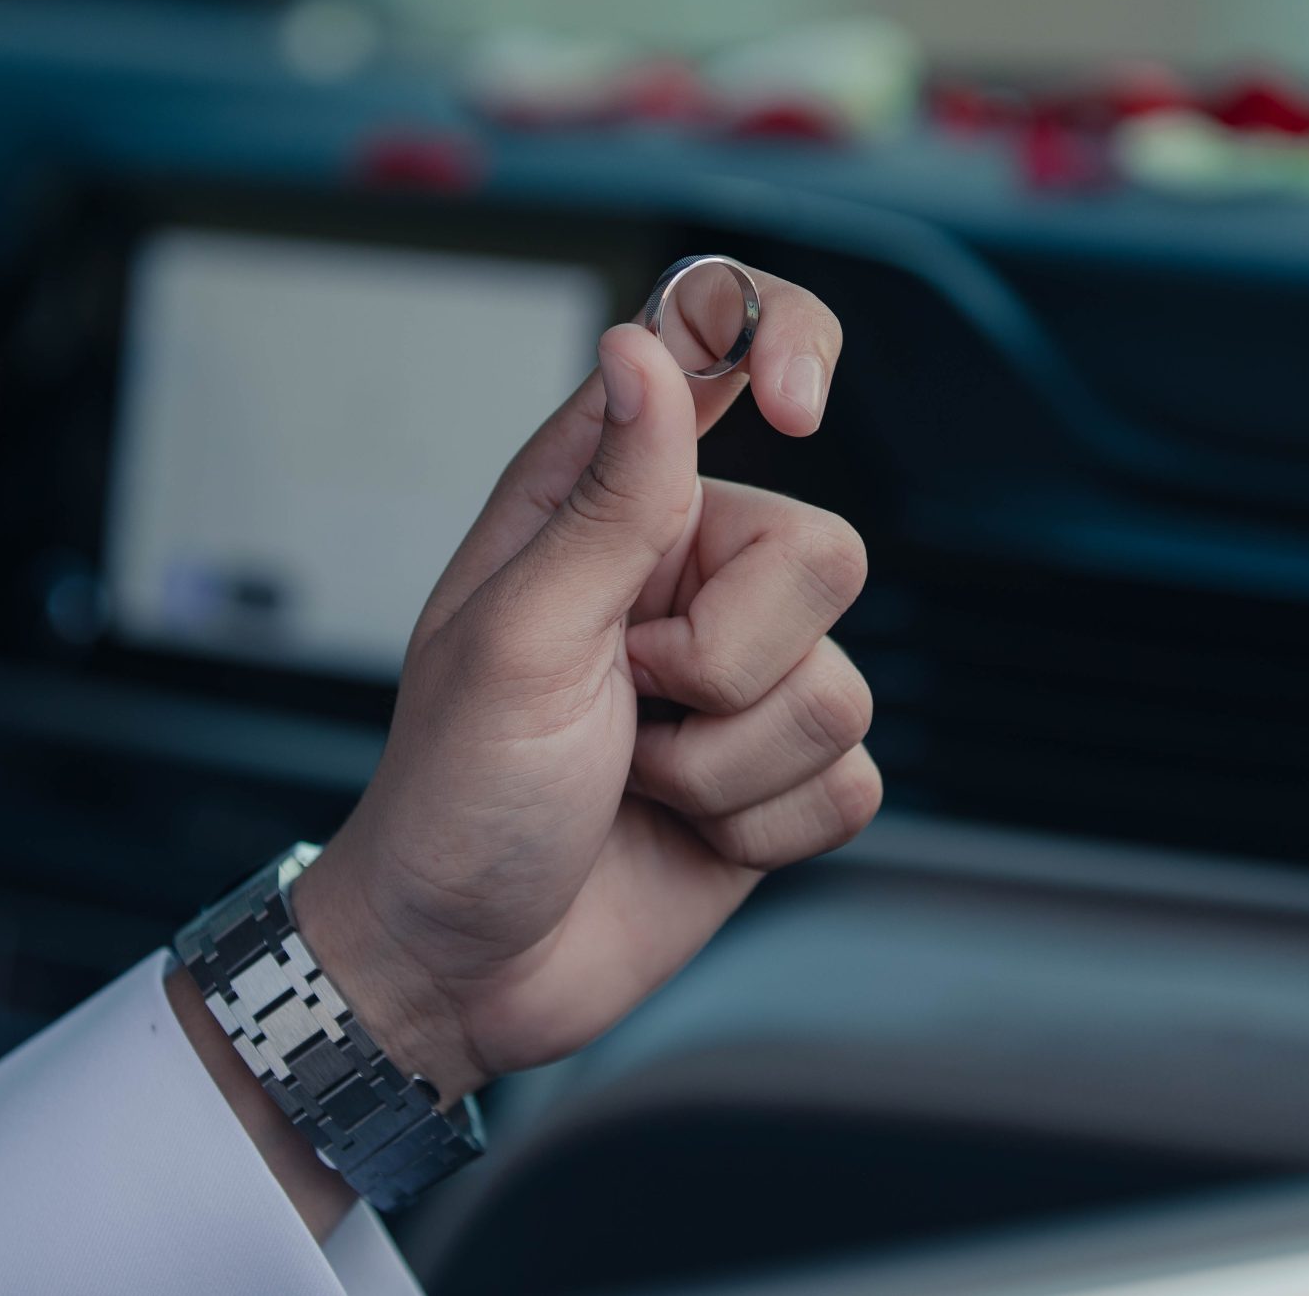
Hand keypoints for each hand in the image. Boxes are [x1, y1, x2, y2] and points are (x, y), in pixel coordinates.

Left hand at [290, 265, 875, 1103]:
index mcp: (602, 497)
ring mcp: (738, 675)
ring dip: (727, 763)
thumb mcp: (517, 638)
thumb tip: (644, 343)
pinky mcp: (776, 775)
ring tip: (633, 775)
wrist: (463, 969)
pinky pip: (853, 778)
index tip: (798, 406)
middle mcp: (682, 569)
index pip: (720, 350)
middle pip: (824, 550)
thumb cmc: (455, 797)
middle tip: (625, 695)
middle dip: (725, 658)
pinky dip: (761, 825)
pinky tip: (680, 832)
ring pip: (845, 681)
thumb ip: (607, 498)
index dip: (789, 341)